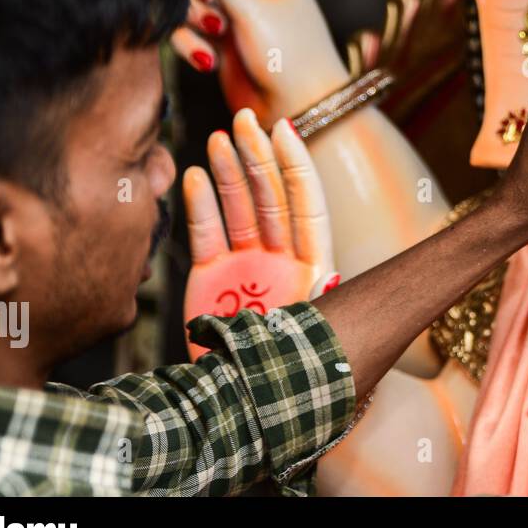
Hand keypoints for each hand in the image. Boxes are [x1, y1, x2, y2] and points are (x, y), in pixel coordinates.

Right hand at [172, 0, 348, 123]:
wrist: (303, 112)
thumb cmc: (291, 60)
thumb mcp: (251, 8)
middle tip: (204, 2)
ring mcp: (234, 14)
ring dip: (190, 17)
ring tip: (215, 36)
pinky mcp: (220, 43)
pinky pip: (187, 30)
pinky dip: (190, 44)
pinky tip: (208, 62)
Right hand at [182, 107, 339, 359]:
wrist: (233, 408)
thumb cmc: (282, 375)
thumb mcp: (307, 335)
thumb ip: (314, 304)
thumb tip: (330, 279)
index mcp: (313, 266)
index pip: (307, 204)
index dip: (296, 166)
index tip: (284, 128)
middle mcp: (282, 260)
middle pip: (273, 197)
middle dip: (260, 157)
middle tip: (245, 118)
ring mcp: (246, 266)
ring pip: (240, 208)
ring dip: (230, 172)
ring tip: (220, 137)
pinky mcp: (211, 279)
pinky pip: (206, 234)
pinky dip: (200, 205)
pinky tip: (196, 174)